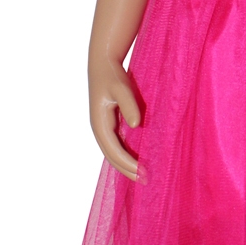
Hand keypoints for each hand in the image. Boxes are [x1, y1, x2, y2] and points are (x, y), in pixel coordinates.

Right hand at [89, 58, 141, 181]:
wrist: (103, 64)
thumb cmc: (112, 74)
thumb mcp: (122, 88)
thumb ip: (129, 105)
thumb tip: (136, 125)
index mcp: (99, 123)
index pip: (113, 150)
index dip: (127, 163)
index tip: (142, 172)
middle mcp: (99, 129)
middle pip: (112, 156)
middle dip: (127, 169)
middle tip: (146, 181)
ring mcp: (103, 127)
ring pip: (113, 152)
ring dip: (126, 165)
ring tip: (142, 176)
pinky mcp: (109, 124)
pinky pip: (117, 145)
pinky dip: (126, 155)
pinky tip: (138, 161)